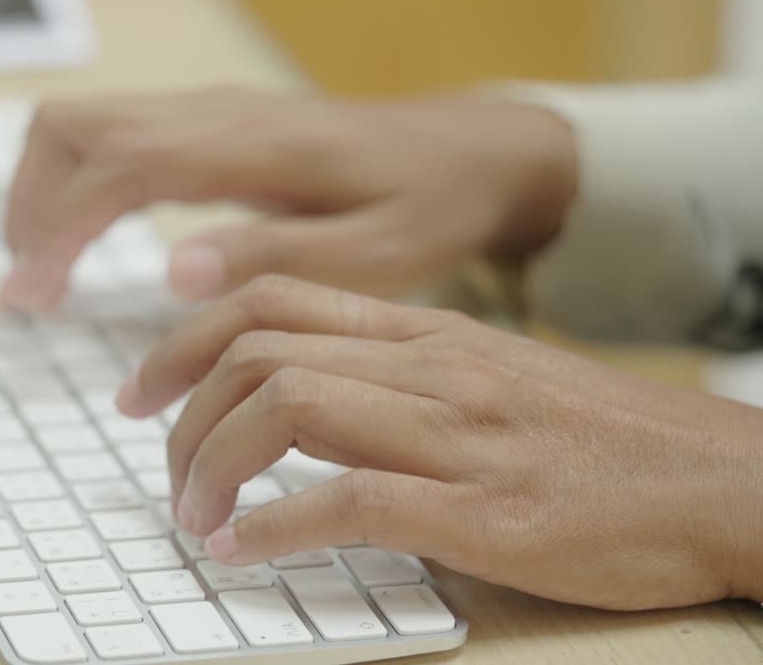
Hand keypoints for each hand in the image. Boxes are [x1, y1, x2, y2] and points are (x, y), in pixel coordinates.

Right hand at [0, 87, 575, 310]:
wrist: (473, 151)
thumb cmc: (431, 206)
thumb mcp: (376, 254)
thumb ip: (274, 258)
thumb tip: (172, 270)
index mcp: (251, 147)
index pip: (117, 167)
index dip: (58, 227)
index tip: (28, 293)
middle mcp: (216, 114)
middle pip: (73, 128)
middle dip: (29, 205)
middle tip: (29, 289)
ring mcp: (210, 110)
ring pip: (82, 123)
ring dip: (43, 191)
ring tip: (43, 270)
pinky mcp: (212, 122)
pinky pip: (111, 133)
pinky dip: (74, 181)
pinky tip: (82, 237)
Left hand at [117, 275, 762, 609]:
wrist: (720, 480)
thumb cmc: (598, 439)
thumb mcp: (488, 379)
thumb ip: (394, 379)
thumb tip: (293, 408)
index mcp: (426, 332)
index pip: (273, 299)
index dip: (184, 337)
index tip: (144, 389)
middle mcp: (429, 367)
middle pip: (258, 349)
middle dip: (181, 407)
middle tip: (158, 464)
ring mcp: (456, 434)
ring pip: (288, 408)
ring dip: (212, 464)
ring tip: (192, 515)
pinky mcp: (483, 512)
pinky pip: (351, 500)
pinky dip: (276, 525)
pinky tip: (246, 550)